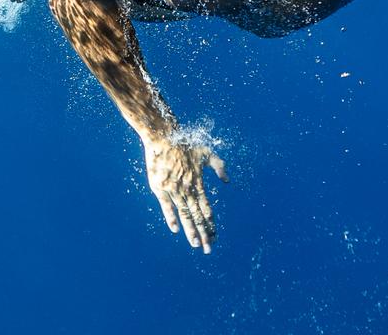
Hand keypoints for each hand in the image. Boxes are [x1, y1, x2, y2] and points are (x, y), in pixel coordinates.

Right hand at [142, 133, 228, 252]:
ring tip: (196, 244)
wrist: (163, 138)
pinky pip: (166, 207)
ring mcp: (173, 190)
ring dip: (191, 231)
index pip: (207, 209)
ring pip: (184, 215)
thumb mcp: (207, 153)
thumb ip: (219, 166)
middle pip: (198, 216)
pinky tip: (176, 230)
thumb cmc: (186, 144)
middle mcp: (187, 189)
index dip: (211, 224)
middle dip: (204, 234)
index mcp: (199, 183)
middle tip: (209, 249)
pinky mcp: (160, 188)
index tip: (216, 236)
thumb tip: (227, 181)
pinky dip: (171, 219)